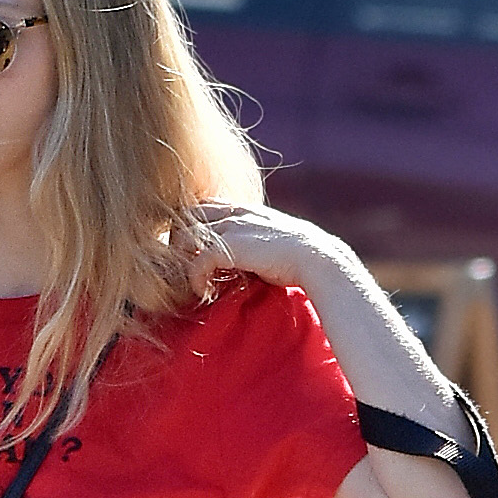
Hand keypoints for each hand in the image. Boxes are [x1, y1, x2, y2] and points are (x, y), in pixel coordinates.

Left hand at [195, 202, 335, 295]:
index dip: (194, 227)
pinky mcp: (231, 247)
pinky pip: (198, 259)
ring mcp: (232, 228)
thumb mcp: (274, 242)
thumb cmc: (302, 258)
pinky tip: (206, 292)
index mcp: (246, 210)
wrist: (318, 259)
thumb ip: (255, 243)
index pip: (206, 206)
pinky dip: (195, 278)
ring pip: (185, 234)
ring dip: (182, 259)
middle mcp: (235, 213)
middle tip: (186, 266)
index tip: (195, 253)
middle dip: (179, 239)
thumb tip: (248, 264)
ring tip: (193, 280)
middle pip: (188, 214)